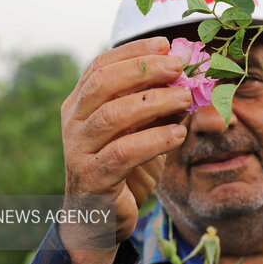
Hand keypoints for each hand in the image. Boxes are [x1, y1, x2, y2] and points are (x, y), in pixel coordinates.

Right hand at [58, 37, 190, 263]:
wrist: (100, 219)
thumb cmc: (124, 167)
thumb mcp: (142, 130)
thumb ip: (157, 107)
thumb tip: (189, 81)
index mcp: (80, 103)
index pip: (101, 66)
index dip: (132, 52)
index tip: (165, 44)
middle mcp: (73, 122)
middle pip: (102, 83)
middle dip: (142, 69)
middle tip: (177, 67)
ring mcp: (78, 150)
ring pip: (112, 116)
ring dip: (152, 102)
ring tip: (184, 99)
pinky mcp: (91, 177)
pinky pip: (122, 153)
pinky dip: (153, 140)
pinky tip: (178, 135)